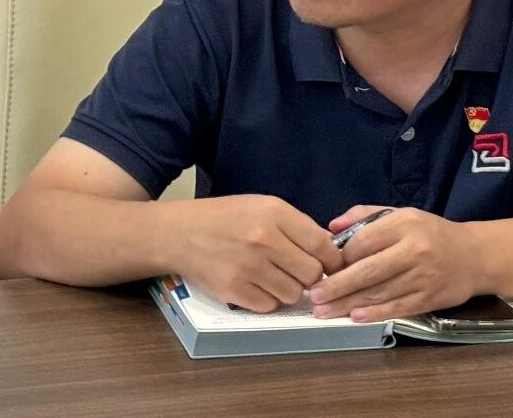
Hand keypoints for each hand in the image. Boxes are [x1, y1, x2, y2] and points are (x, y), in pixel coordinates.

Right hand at [165, 195, 343, 312]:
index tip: (332, 265)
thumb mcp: (262, 206)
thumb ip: (296, 226)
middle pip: (311, 274)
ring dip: (288, 289)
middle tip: (299, 271)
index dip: (333, 260)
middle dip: (310, 276)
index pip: (322, 244)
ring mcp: (248, 268)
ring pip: (292, 294)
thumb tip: (329, 251)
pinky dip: (267, 299)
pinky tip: (256, 284)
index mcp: (274, 213)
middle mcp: (263, 240)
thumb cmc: (225, 218)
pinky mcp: (234, 291)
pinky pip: (269, 306)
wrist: (180, 233)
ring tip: (274, 276)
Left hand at [309, 205, 479, 321]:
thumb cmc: (431, 234)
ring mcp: (423, 277)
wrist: (474, 256)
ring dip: (348, 304)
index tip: (323, 265)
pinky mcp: (429, 299)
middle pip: (368, 271)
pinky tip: (354, 317)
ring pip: (379, 293)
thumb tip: (331, 227)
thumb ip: (365, 216)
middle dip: (337, 285)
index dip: (340, 256)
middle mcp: (414, 250)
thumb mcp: (401, 214)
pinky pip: (396, 308)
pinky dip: (374, 314)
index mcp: (405, 224)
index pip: (364, 241)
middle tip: (313, 295)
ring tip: (324, 310)